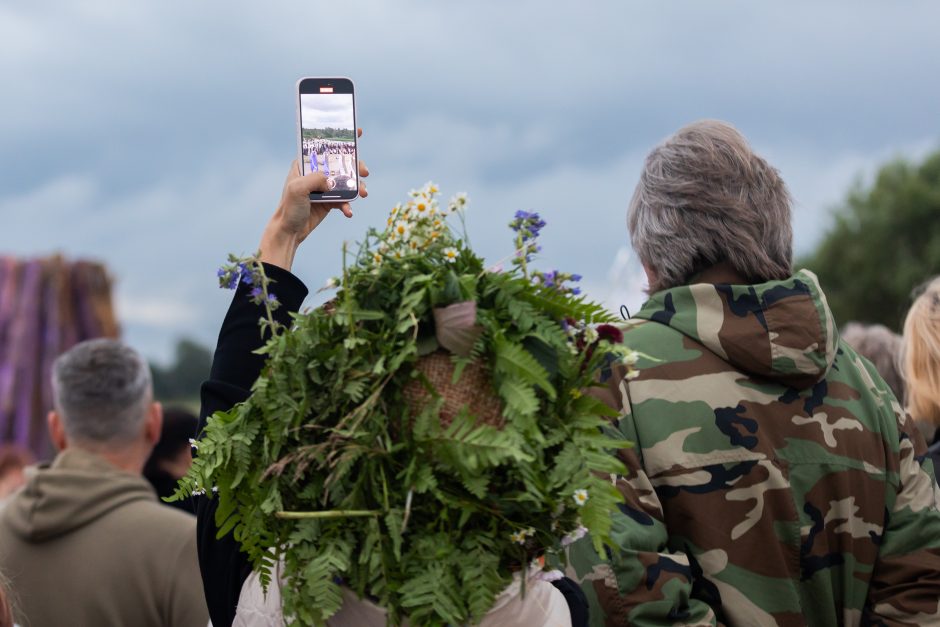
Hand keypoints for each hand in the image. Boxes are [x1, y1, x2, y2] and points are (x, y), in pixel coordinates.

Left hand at [260, 128, 369, 269]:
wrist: (290, 231)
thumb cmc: (289, 207)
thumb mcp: (297, 189)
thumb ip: (315, 179)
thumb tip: (331, 180)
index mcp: (306, 164)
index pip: (324, 147)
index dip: (341, 138)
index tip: (357, 131)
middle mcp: (317, 173)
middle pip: (342, 164)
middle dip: (357, 166)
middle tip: (365, 172)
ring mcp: (325, 187)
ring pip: (347, 182)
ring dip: (358, 187)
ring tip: (364, 194)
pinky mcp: (330, 201)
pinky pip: (345, 200)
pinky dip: (349, 205)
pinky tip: (348, 212)